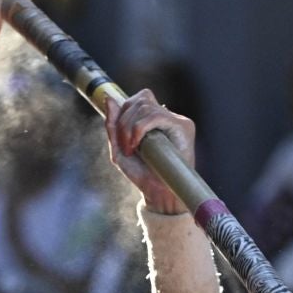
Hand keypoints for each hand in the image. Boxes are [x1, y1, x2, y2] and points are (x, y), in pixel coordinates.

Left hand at [105, 89, 194, 213]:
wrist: (157, 192)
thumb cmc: (141, 173)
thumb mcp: (118, 149)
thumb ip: (112, 125)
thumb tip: (109, 99)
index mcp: (152, 119)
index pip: (138, 99)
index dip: (123, 111)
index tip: (120, 138)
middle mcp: (166, 116)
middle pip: (140, 99)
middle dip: (124, 121)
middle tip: (124, 146)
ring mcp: (176, 120)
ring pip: (146, 106)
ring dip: (130, 127)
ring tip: (130, 148)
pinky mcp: (183, 126)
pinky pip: (157, 116)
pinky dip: (141, 128)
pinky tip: (137, 144)